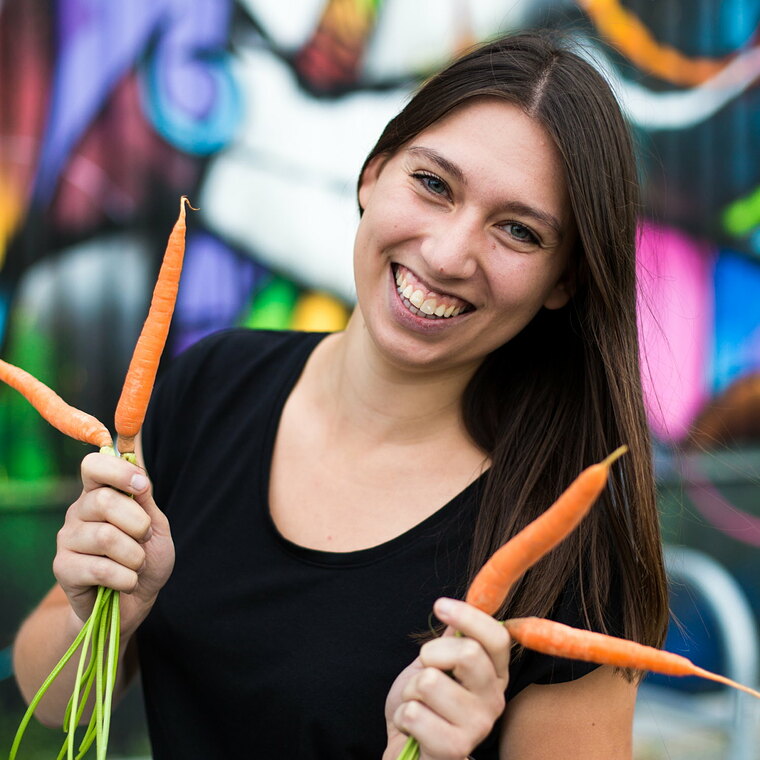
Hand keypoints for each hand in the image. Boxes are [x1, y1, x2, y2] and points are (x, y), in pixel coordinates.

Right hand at [53, 452, 174, 631]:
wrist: (134, 602)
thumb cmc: (146, 559)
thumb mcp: (155, 527)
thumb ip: (145, 502)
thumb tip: (139, 475)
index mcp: (99, 494)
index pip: (93, 465)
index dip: (118, 471)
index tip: (142, 486)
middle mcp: (78, 512)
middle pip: (104, 501)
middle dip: (138, 523)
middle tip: (144, 539)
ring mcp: (67, 539)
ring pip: (105, 537)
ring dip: (134, 556)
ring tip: (136, 564)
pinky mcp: (63, 568)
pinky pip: (100, 569)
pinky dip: (126, 578)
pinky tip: (126, 582)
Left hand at [384, 598, 510, 759]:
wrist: (408, 746)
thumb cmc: (424, 703)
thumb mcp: (437, 663)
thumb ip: (453, 637)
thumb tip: (463, 602)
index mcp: (495, 674)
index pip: (497, 637)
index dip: (469, 615)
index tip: (440, 604)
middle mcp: (495, 700)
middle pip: (468, 653)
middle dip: (431, 655)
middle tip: (425, 670)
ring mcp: (478, 727)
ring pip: (431, 683)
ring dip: (411, 691)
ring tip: (418, 704)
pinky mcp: (455, 749)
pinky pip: (414, 713)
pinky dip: (403, 716)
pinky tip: (413, 727)